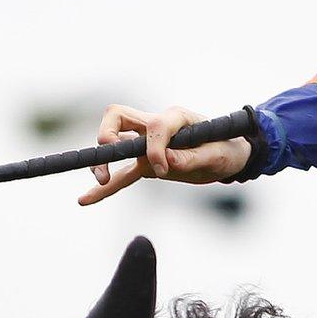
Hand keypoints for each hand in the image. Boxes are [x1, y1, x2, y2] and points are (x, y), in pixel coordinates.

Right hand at [78, 104, 253, 204]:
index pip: (154, 126)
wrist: (230, 155)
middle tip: (110, 159)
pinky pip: (123, 172)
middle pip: (118, 116)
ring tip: (101, 179)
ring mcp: (147, 143)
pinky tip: (86, 200)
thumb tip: (165, 162)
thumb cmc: (227, 149)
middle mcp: (156, 125)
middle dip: (107, 135)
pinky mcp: (146, 162)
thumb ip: (192, 157)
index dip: (154, 148)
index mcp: (177, 117)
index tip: (164, 170)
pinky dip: (106, 187)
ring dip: (102, 160)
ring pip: (113, 142)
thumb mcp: (218, 156)